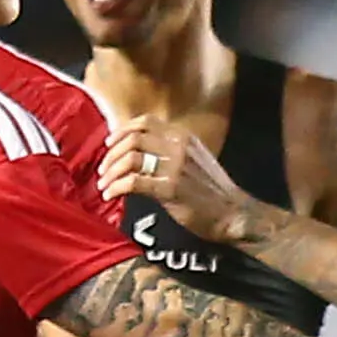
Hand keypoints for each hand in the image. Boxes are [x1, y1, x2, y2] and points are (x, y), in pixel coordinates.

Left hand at [98, 120, 257, 242]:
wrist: (233, 213)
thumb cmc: (212, 191)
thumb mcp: (194, 159)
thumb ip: (169, 151)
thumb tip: (138, 152)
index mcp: (183, 136)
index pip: (145, 122)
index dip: (122, 131)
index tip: (109, 143)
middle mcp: (179, 146)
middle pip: (133, 139)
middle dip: (111, 154)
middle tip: (103, 170)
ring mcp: (175, 167)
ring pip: (130, 159)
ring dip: (111, 172)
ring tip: (104, 185)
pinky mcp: (170, 189)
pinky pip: (133, 182)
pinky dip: (116, 188)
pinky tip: (111, 195)